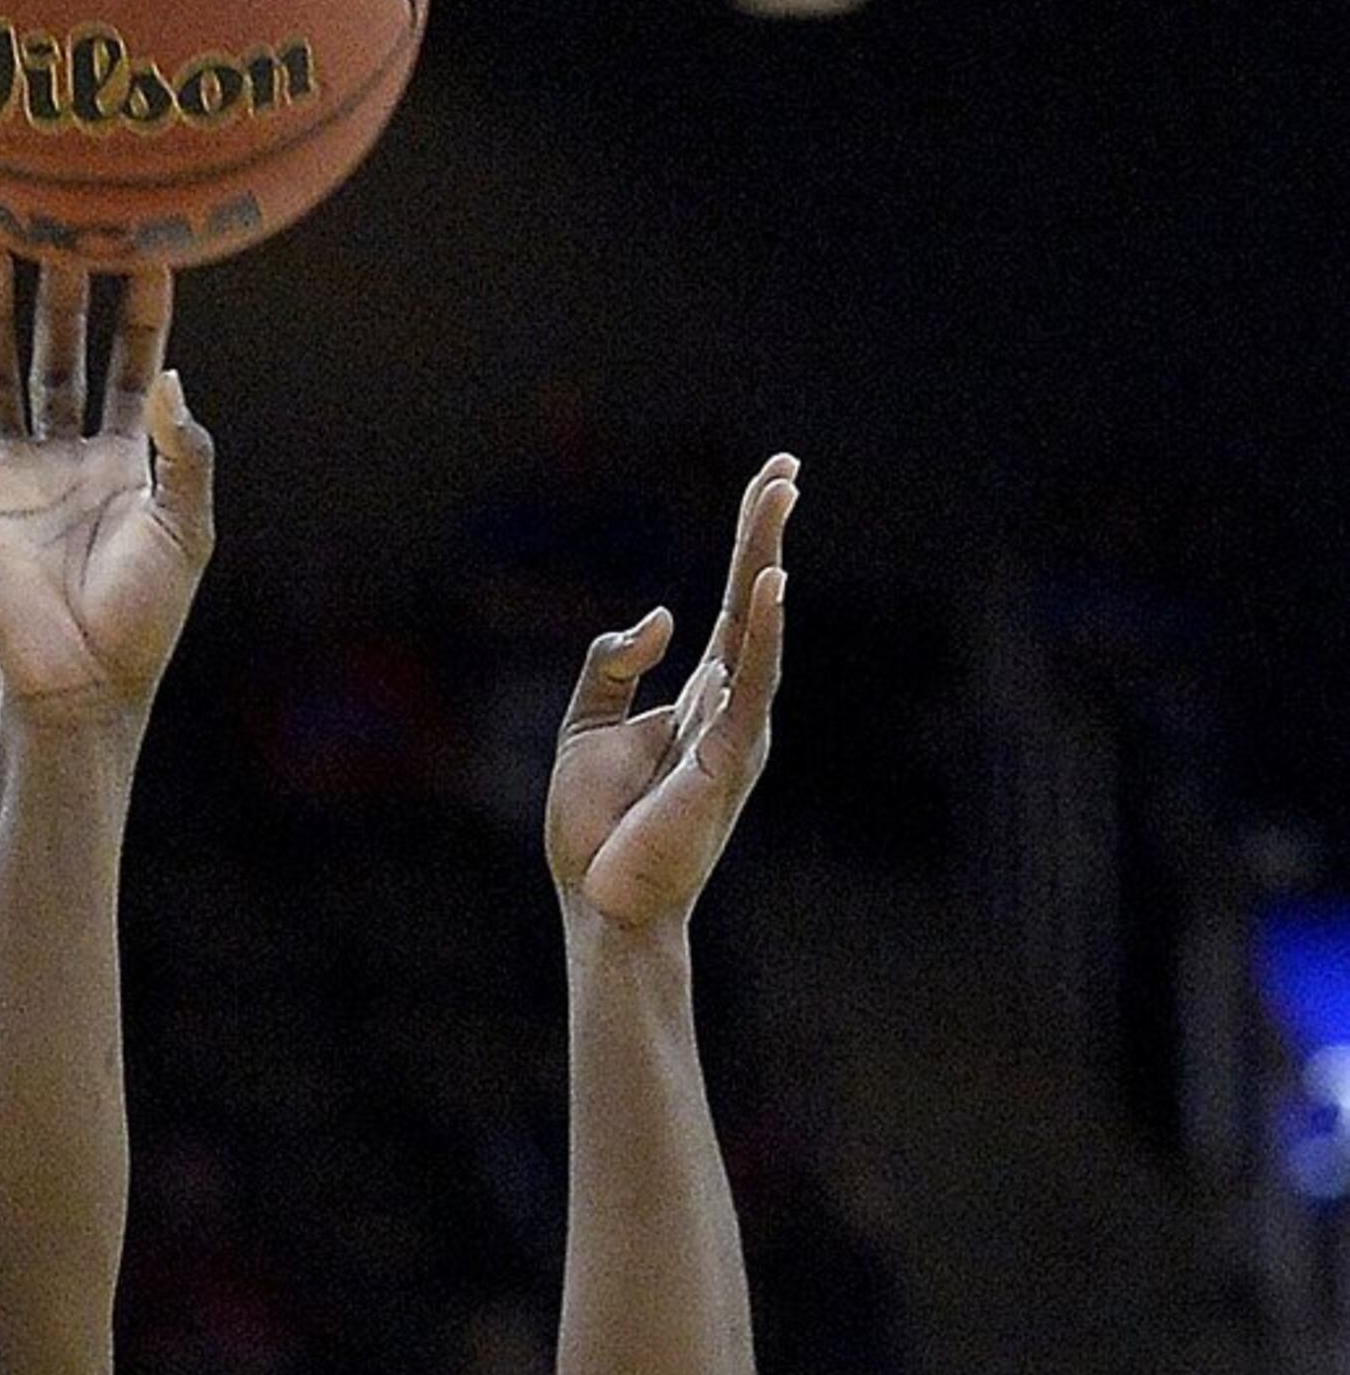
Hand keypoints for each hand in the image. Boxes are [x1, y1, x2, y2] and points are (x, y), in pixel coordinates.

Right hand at [0, 248, 214, 728]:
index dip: (140, 310)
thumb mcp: (186, 527)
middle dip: (62, 292)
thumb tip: (172, 377)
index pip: (133, 365)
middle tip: (61, 221)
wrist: (82, 683)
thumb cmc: (144, 616)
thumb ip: (187, 451)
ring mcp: (12, 471)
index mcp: (125, 458)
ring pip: (1, 374)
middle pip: (61, 353)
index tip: (148, 246)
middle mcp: (65, 453)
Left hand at [547, 458, 796, 938]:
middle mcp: (729, 707)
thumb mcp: (587, 727)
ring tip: (777, 500)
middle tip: (786, 468)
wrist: (599, 906)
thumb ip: (615, 665)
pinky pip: (750, 683)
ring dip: (765, 561)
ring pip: (758, 630)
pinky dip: (761, 631)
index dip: (746, 543)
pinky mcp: (727, 759)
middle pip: (752, 602)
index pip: (730, 605)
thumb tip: (664, 613)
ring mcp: (735, 731)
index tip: (770, 483)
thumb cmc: (594, 834)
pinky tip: (768, 582)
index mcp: (700, 698)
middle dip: (766, 532)